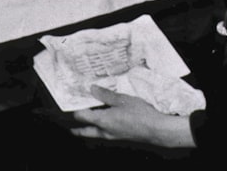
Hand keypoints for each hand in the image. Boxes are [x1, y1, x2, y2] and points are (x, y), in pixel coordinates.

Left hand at [69, 86, 192, 147]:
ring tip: (86, 117)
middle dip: (76, 127)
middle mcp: (105, 131)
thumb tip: (92, 89)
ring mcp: (113, 135)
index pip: (80, 116)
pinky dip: (101, 126)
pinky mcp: (121, 136)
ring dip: (89, 126)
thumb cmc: (140, 114)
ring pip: (95, 133)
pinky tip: (106, 117)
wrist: (157, 130)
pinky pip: (106, 132)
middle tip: (69, 123)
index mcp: (102, 121)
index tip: (70, 102)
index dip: (74, 109)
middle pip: (85, 131)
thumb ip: (105, 94)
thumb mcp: (122, 99)